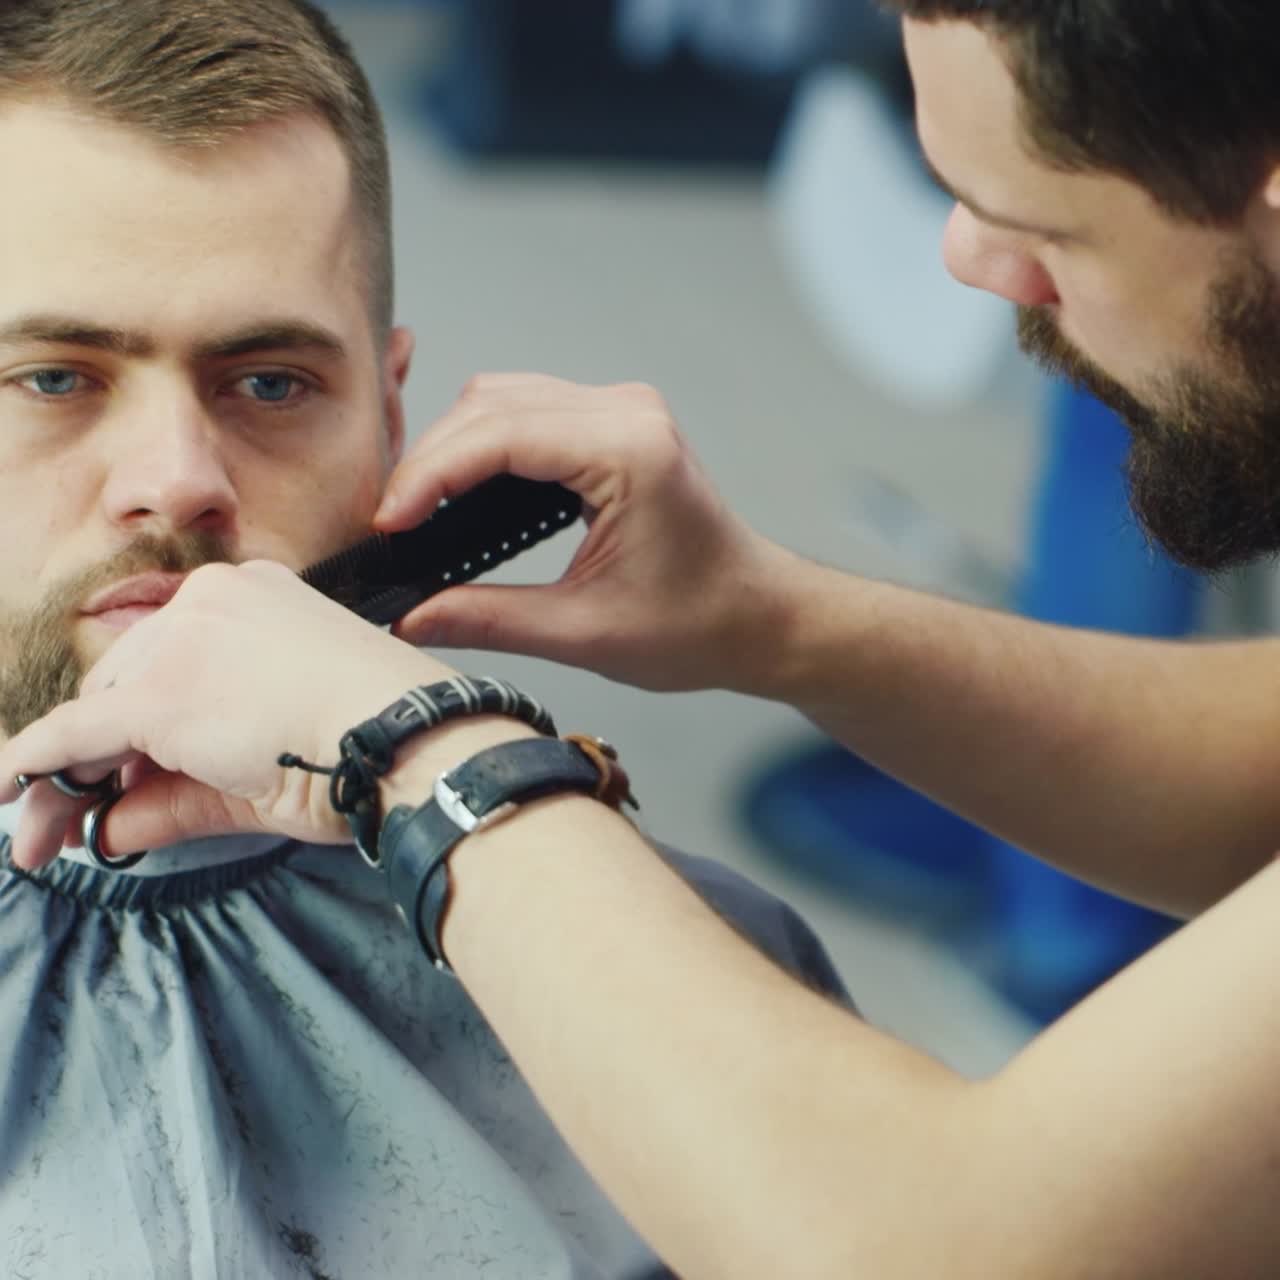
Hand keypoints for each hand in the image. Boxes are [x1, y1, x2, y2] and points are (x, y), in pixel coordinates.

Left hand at [0, 561, 454, 868]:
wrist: (415, 741)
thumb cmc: (379, 741)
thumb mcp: (264, 766)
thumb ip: (178, 791)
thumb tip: (109, 828)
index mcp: (252, 601)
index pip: (167, 663)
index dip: (129, 729)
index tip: (110, 774)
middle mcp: (211, 602)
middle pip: (120, 685)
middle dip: (87, 759)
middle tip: (62, 822)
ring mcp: (186, 640)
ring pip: (95, 712)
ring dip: (62, 778)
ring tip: (38, 836)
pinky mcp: (165, 692)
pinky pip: (76, 736)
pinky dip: (35, 767)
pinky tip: (7, 792)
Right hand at [377, 374, 788, 692]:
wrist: (757, 616)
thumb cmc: (698, 624)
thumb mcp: (585, 633)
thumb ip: (489, 621)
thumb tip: (410, 620)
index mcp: (628, 451)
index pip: (498, 435)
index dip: (429, 475)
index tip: (389, 522)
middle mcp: (626, 413)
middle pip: (492, 405)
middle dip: (431, 461)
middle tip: (393, 524)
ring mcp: (623, 412)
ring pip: (505, 399)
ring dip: (454, 447)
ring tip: (418, 509)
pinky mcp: (616, 425)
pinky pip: (529, 411)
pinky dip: (485, 444)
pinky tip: (461, 489)